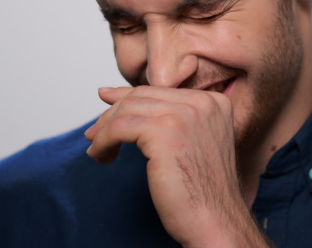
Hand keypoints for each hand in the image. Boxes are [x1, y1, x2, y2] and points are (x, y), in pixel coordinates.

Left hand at [84, 86, 269, 247]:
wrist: (216, 221)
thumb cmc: (203, 193)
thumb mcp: (192, 145)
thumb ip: (171, 120)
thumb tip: (126, 101)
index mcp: (214, 103)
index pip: (160, 90)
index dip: (128, 96)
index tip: (106, 103)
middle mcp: (202, 103)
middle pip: (142, 96)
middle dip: (112, 114)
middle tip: (94, 134)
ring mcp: (185, 115)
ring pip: (128, 110)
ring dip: (105, 130)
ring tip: (98, 150)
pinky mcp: (165, 132)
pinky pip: (120, 127)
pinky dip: (104, 141)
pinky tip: (101, 156)